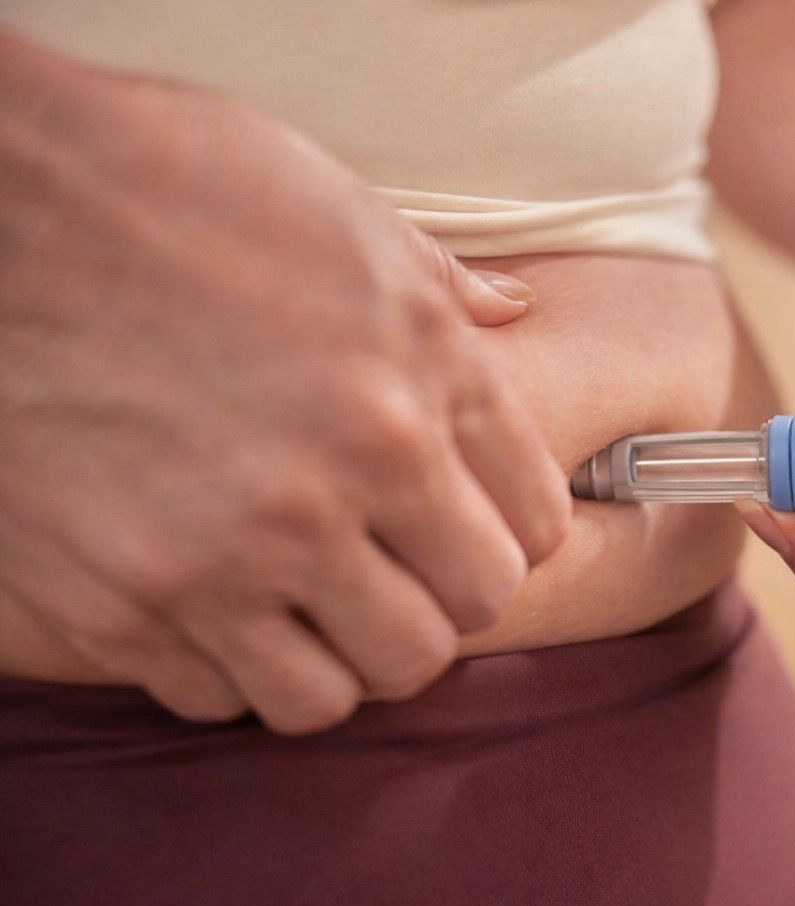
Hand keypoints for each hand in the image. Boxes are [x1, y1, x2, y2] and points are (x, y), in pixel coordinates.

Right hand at [0, 35, 570, 730]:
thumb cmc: (164, 178)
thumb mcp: (338, 207)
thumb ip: (439, 287)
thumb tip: (513, 314)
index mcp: (417, 380)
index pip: (533, 528)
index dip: (512, 534)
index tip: (472, 527)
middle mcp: (343, 478)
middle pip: (463, 620)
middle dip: (442, 600)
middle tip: (398, 570)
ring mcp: (230, 551)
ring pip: (348, 689)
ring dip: (342, 654)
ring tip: (310, 603)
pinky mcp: (120, 602)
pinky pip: (221, 697)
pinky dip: (230, 667)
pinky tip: (215, 605)